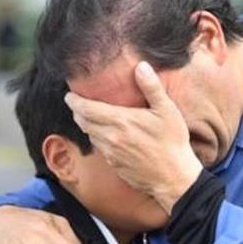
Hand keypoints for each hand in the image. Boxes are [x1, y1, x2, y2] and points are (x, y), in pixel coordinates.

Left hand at [65, 61, 202, 214]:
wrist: (173, 177)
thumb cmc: (172, 142)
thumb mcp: (167, 111)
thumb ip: (151, 88)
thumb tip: (141, 66)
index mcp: (121, 121)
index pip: (86, 109)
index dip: (74, 101)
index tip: (69, 96)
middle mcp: (110, 138)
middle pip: (83, 122)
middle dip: (77, 112)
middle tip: (78, 104)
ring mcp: (110, 153)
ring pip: (90, 136)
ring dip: (88, 126)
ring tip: (91, 118)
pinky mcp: (114, 165)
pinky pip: (100, 149)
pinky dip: (99, 139)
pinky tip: (107, 136)